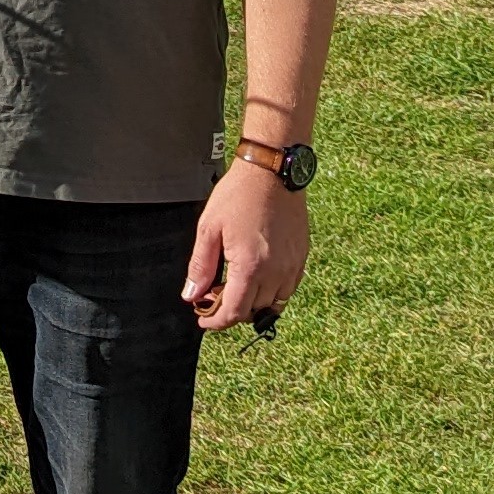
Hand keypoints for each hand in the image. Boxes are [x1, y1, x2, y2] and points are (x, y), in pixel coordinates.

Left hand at [183, 160, 308, 332]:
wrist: (272, 171)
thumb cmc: (239, 195)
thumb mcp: (209, 229)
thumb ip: (200, 267)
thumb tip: (192, 295)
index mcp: (250, 267)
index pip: (234, 312)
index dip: (216, 322)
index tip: (203, 320)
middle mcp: (276, 272)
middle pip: (253, 311)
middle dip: (230, 311)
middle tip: (212, 296)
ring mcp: (292, 265)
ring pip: (273, 304)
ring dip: (253, 303)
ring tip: (234, 287)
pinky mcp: (302, 256)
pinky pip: (288, 288)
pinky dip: (272, 292)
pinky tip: (257, 277)